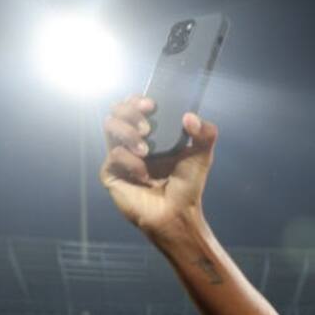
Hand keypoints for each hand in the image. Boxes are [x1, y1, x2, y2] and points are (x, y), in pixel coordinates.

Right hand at [100, 97, 216, 236]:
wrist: (178, 214)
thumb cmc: (187, 186)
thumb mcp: (201, 157)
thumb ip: (205, 134)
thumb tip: (190, 117)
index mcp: (151, 133)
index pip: (134, 106)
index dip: (137, 100)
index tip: (151, 105)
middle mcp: (132, 141)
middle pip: (116, 111)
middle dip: (129, 112)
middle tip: (146, 128)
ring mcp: (119, 156)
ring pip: (110, 126)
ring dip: (128, 133)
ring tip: (146, 150)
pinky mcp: (111, 172)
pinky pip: (114, 155)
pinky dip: (131, 162)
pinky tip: (144, 176)